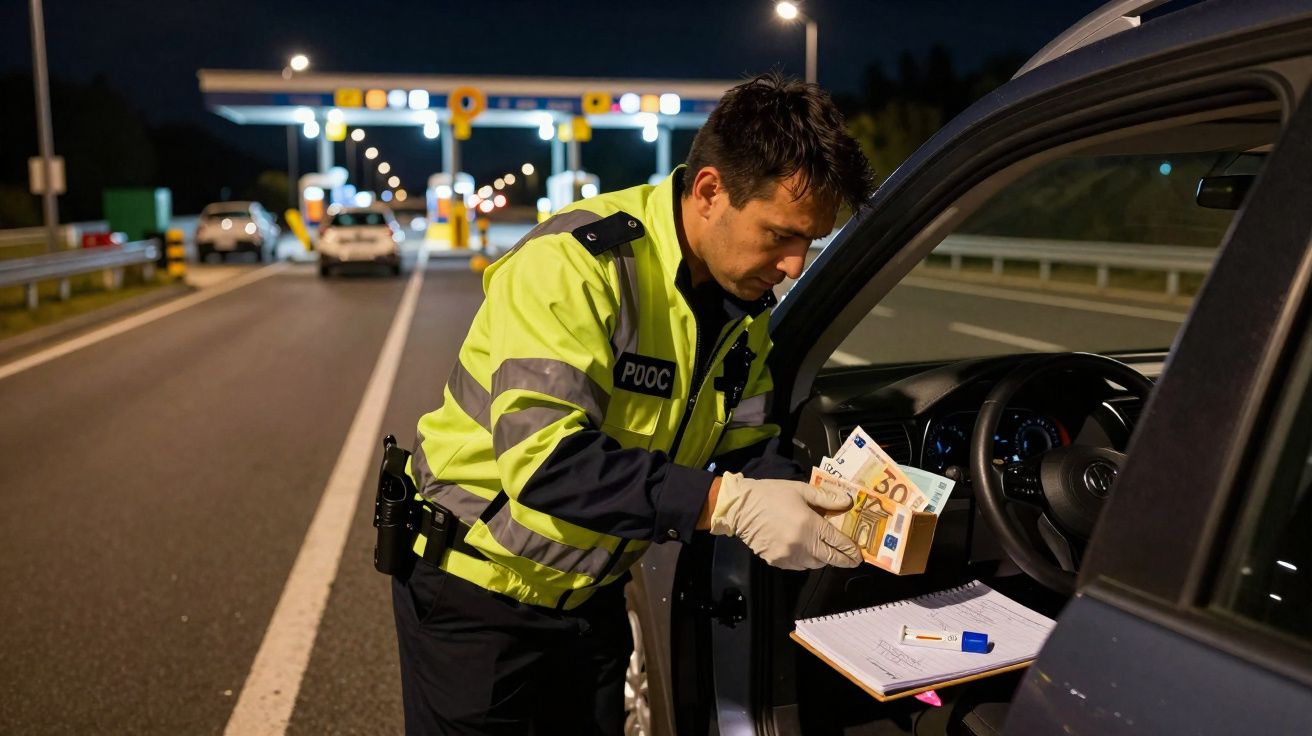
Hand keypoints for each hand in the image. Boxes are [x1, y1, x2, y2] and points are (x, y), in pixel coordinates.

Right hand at [708, 473, 861, 569]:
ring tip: (828, 552)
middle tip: (852, 560)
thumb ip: (826, 498)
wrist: (740, 507)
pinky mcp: (777, 561)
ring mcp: (788, 555)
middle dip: (843, 560)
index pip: (838, 542)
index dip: (851, 549)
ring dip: (824, 559)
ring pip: (815, 564)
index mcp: (809, 525)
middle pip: (830, 558)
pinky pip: (799, 566)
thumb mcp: (801, 490)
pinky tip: (806, 551)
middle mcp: (802, 544)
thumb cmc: (771, 494)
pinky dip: (807, 560)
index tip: (859, 554)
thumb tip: (848, 502)